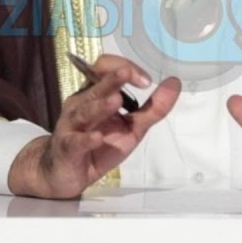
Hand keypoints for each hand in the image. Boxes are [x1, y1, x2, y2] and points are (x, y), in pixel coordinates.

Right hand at [8, 54, 180, 198]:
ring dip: (100, 106)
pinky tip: (97, 137)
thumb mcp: (132, 127)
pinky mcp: (67, 148)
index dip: (124, 69)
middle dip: (112, 79)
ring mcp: (71, 125)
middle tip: (128, 73)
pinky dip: (86, 139)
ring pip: (84, 111)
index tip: (146, 80)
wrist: (67, 173)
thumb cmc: (100, 145)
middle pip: (94, 85)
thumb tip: (175, 82)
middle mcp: (81, 104)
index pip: (104, 69)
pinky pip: (75, 141)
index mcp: (96, 93)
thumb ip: (153, 107)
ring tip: (116, 100)